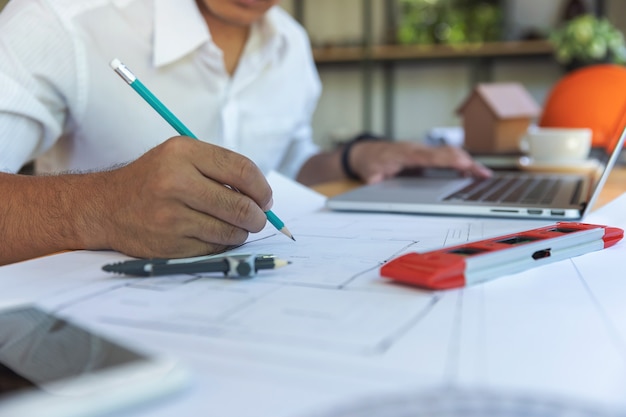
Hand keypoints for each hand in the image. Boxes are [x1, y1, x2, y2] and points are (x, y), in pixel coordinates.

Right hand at [91, 136, 271, 257]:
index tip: (266, 199)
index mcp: (183, 152)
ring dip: (241, 232)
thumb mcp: (180, 156)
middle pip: (241, 206)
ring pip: (231, 231)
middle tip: (258, 219)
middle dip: (258, 216)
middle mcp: (176, 182)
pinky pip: (214, 248)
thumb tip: (264, 198)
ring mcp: (172, 216)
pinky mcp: (170, 244)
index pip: (243, 170)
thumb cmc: (153, 179)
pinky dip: (221, 244)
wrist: (105, 207)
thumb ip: (220, 169)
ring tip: (234, 226)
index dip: (262, 188)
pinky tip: (210, 234)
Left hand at [348, 141, 491, 183]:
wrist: (366, 152)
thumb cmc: (370, 162)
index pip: (430, 156)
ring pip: (449, 153)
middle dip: (465, 161)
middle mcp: (417, 149)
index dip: (448, 160)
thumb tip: (379, 184)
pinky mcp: (426, 155)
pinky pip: (446, 157)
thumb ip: (375, 181)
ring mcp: (423, 150)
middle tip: (483, 174)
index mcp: (404, 153)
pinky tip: (471, 172)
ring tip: (484, 175)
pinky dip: (460, 163)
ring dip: (467, 162)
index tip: (464, 164)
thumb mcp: (370, 175)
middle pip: (445, 152)